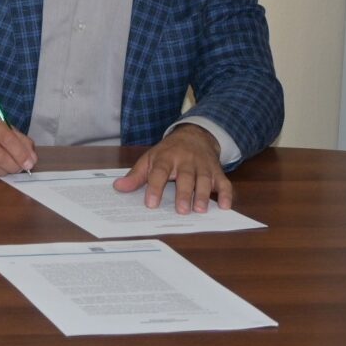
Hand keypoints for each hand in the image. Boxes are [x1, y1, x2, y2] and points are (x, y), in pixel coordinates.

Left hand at [114, 124, 230, 212]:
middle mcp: (186, 161)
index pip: (160, 172)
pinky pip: (224, 182)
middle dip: (184, 193)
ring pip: (205, 179)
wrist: (194, 135)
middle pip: (186, 176)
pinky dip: (226, 194)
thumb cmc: (169, 152)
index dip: (155, 187)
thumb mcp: (150, 159)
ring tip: (200, 210)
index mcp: (167, 158)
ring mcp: (203, 165)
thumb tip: (118, 188)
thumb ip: (136, 176)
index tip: (150, 203)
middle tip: (181, 210)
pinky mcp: (217, 170)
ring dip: (204, 195)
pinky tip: (225, 206)